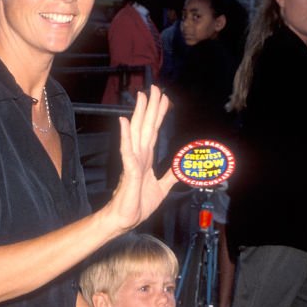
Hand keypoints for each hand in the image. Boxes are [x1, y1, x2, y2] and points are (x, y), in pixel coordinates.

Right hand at [108, 87, 176, 231]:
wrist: (125, 220)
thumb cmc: (137, 204)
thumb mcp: (162, 189)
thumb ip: (170, 176)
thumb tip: (181, 168)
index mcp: (146, 159)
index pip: (153, 131)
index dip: (159, 115)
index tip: (164, 98)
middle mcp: (139, 156)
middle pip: (146, 126)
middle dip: (151, 107)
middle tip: (155, 87)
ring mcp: (132, 162)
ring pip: (137, 132)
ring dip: (139, 114)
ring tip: (141, 96)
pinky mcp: (128, 171)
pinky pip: (127, 151)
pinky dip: (126, 136)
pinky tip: (124, 121)